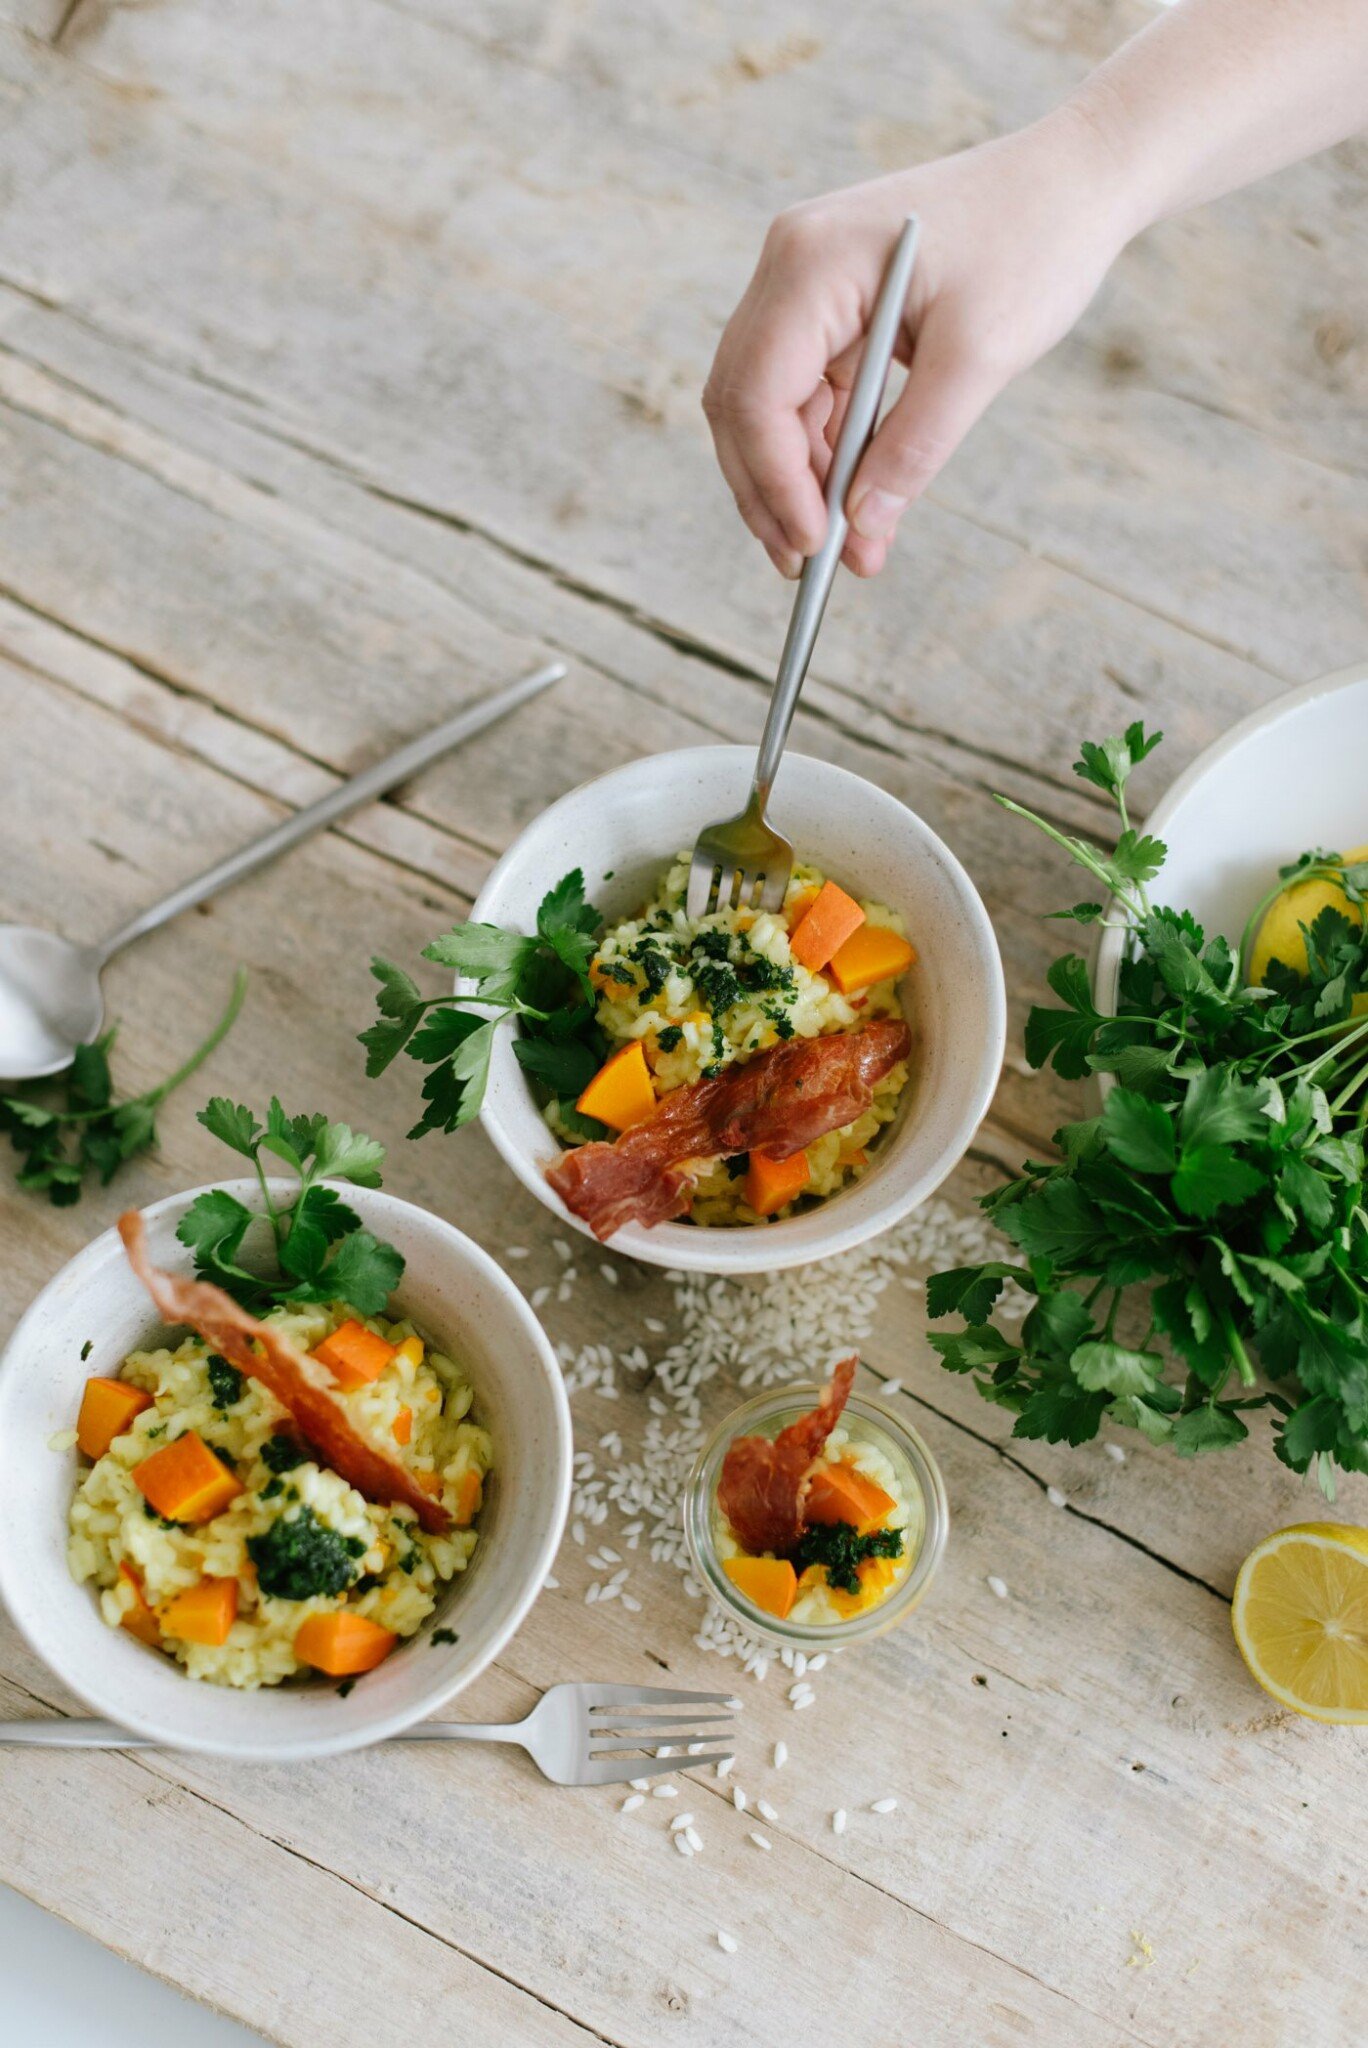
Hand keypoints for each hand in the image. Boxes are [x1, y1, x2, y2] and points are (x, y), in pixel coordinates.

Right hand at [702, 106, 1135, 577]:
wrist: (1073, 179)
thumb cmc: (1036, 242)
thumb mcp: (981, 356)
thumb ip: (916, 445)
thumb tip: (861, 525)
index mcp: (813, 262)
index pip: (756, 392)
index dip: (775, 480)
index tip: (815, 546)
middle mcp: (790, 266)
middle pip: (741, 403)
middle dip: (772, 491)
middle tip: (809, 567)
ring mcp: (804, 284)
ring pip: (769, 407)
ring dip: (801, 481)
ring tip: (849, 550)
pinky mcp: (831, 307)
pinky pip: (808, 394)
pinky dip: (828, 453)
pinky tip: (859, 503)